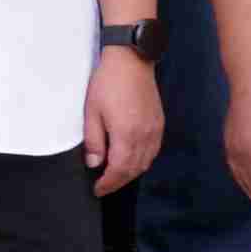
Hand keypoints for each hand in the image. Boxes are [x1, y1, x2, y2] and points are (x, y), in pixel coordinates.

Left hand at [83, 47, 161, 197]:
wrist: (131, 61)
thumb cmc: (108, 83)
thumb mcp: (91, 112)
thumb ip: (94, 141)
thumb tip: (94, 164)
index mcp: (126, 135)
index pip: (118, 170)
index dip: (108, 184)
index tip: (97, 190)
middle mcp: (144, 136)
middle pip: (134, 170)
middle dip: (118, 182)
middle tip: (104, 187)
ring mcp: (155, 130)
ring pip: (146, 163)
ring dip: (131, 174)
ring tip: (115, 177)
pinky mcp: (159, 124)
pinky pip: (153, 151)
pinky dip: (142, 161)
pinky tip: (132, 161)